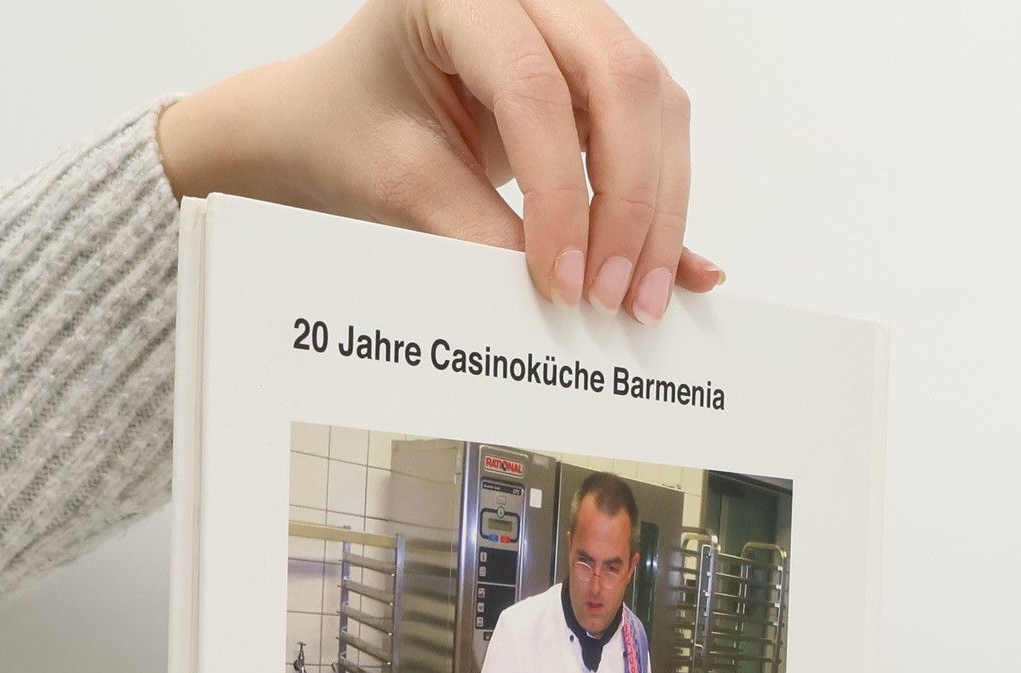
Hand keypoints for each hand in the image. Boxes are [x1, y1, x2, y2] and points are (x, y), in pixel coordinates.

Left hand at [156, 0, 720, 323]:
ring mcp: (573, 23)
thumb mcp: (399, 182)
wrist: (343, 116)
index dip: (559, 194)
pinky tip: (678, 265)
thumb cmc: (354, 131)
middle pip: (619, 80)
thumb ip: (474, 229)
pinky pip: (654, 126)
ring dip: (658, 207)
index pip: (533, 89)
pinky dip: (664, 200)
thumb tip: (560, 287)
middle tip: (613, 296)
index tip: (562, 281)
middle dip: (629, 201)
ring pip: (653, 102)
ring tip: (639, 297)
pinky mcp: (597, 69)